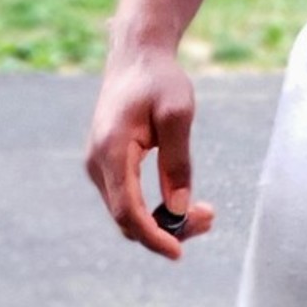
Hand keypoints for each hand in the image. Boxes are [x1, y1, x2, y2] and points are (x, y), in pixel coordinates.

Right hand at [86, 47, 214, 260]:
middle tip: (209, 219)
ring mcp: (98, 166)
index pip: (128, 211)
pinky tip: (181, 204)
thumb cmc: (159, 79)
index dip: (153, 236)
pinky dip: (152, 209)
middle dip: (166, 230)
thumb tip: (179, 210)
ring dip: (161, 221)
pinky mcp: (107, 165)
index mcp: (111, 151)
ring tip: (204, 213)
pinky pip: (126, 199)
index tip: (179, 251)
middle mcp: (97, 164)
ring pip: (127, 212)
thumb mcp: (178, 113)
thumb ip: (178, 161)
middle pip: (127, 218)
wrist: (137, 55)